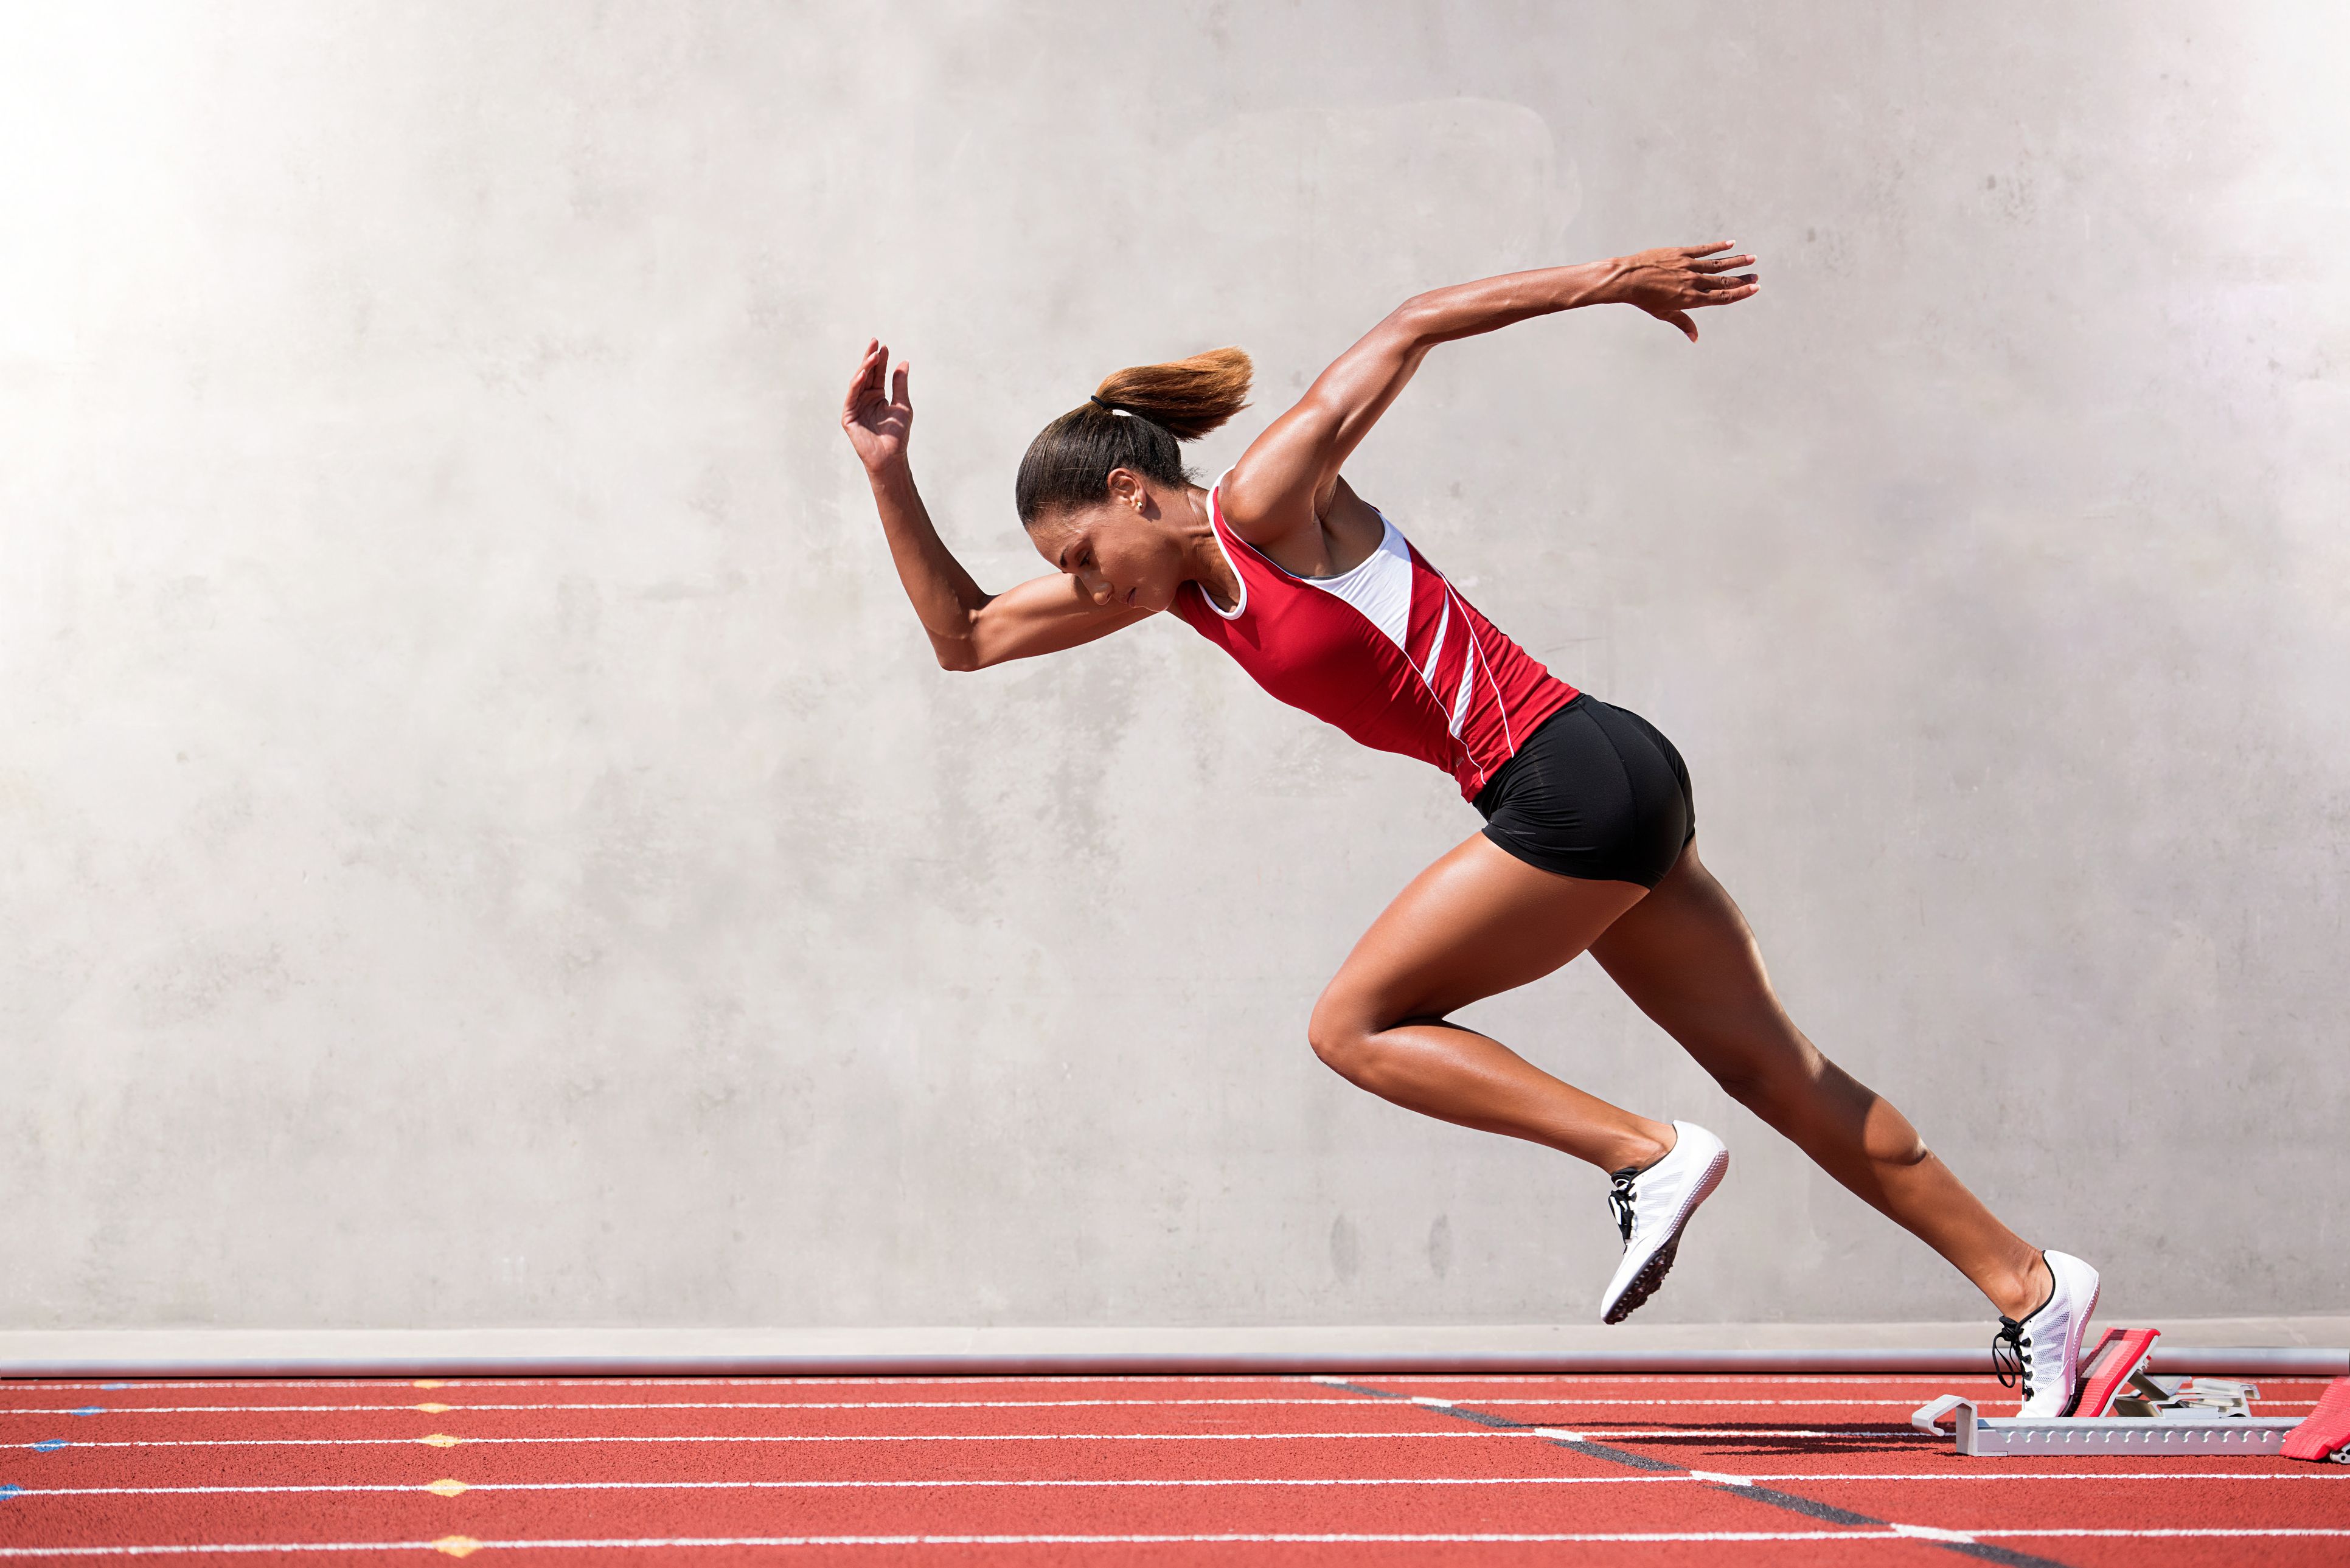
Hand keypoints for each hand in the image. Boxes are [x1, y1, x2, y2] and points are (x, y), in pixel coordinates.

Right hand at [842, 338, 912, 470]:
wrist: (891, 457)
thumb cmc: (897, 435)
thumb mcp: (902, 405)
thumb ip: (900, 384)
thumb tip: (904, 362)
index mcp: (877, 396)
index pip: (878, 374)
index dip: (881, 361)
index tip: (885, 346)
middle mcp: (865, 399)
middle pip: (867, 374)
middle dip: (870, 358)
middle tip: (875, 342)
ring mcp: (856, 406)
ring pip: (858, 382)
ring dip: (865, 367)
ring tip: (873, 354)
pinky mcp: (849, 416)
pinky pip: (852, 396)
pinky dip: (856, 383)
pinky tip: (863, 372)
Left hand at [1608, 243, 1759, 341]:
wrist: (1628, 279)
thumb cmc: (1644, 299)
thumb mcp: (1664, 314)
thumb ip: (1683, 323)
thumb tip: (1695, 338)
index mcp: (1691, 299)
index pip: (1722, 297)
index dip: (1740, 293)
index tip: (1755, 288)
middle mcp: (1693, 282)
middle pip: (1723, 281)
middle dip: (1742, 279)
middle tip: (1756, 275)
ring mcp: (1688, 266)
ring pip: (1717, 264)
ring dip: (1736, 261)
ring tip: (1751, 258)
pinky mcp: (1681, 253)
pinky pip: (1704, 250)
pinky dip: (1718, 247)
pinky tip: (1731, 244)